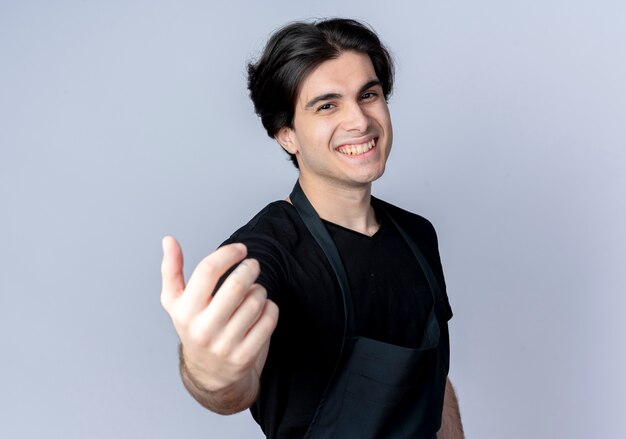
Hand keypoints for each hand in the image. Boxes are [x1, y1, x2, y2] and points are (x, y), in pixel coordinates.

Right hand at [160, 236, 278, 392]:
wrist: (209, 375)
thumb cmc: (194, 328)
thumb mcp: (176, 303)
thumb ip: (171, 270)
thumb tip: (168, 240)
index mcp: (184, 311)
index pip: (207, 271)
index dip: (228, 253)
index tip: (241, 249)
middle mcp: (203, 329)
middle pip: (237, 285)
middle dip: (250, 268)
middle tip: (253, 265)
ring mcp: (225, 344)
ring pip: (256, 301)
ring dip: (260, 290)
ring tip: (254, 291)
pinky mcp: (245, 356)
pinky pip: (268, 319)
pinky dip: (270, 308)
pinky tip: (262, 309)